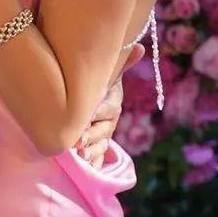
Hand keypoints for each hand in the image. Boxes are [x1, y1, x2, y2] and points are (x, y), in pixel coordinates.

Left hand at [76, 44, 143, 164]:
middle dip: (91, 137)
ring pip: (100, 147)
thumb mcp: (107, 73)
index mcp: (111, 104)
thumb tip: (140, 46)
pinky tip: (87, 170)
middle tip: (78, 141)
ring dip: (92, 153)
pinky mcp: (98, 148)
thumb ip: (121, 62)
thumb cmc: (98, 84)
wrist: (96, 101)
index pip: (107, 108)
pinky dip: (94, 165)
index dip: (97, 113)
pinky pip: (98, 160)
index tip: (87, 116)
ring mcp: (104, 136)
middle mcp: (109, 122)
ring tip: (80, 157)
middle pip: (102, 131)